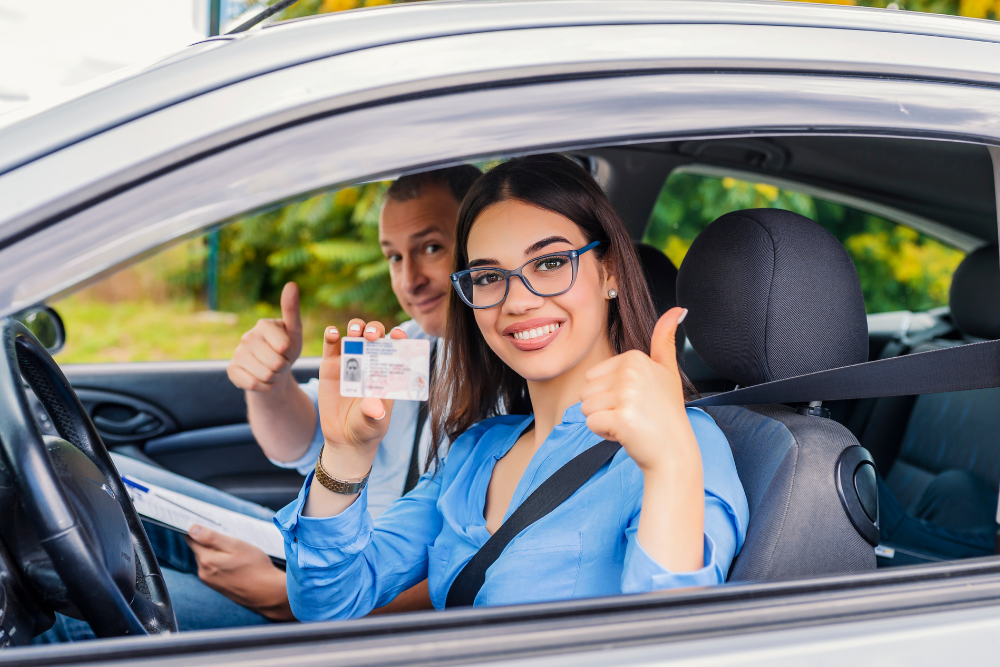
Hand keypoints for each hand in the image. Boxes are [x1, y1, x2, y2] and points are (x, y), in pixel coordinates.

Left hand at [185, 525, 293, 621]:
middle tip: (230, 538)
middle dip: (210, 541)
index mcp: (206, 560)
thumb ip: (212, 537)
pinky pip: (213, 569)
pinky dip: (221, 563)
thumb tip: (192, 529)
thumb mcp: (236, 546)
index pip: (191, 539)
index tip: (206, 523)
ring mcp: (210, 581)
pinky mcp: (218, 587)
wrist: (267, 593)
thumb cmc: (255, 567)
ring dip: (217, 553)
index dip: (197, 530)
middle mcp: (203, 572)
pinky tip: (236, 563)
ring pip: (207, 559)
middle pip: (200, 549)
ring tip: (236, 552)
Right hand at [227, 282, 302, 392]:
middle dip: (283, 367)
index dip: (290, 353)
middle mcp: (247, 336)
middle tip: (279, 361)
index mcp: (263, 324)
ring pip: (266, 375)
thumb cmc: (286, 348)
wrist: (273, 370)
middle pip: (276, 363)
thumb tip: (291, 283)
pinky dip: (264, 387)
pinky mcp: (231, 370)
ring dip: (274, 377)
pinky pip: (254, 385)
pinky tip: (262, 379)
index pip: (284, 347)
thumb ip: (292, 310)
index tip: (286, 349)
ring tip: (272, 370)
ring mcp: (237, 353)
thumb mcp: (294, 332)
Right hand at [316, 320, 408, 467]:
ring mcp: (350, 361)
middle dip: (375, 329)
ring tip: (355, 332)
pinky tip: (332, 332)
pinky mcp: (330, 366)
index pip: (396, 348)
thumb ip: (374, 414)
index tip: (398, 335)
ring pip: (354, 335)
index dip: (399, 338)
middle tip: (372, 336)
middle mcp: (370, 362)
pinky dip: (331, 335)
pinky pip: (331, 346)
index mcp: (387, 371)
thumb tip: (374, 407)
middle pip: (375, 336)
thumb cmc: (367, 429)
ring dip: (356, 327)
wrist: (345, 439)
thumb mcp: (374, 423)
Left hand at [580, 308, 698, 473]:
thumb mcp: (667, 371)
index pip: (593, 376)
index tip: (636, 401)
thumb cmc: (666, 414)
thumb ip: (665, 339)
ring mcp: (626, 394)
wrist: (674, 452)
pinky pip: (591, 424)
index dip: (610, 394)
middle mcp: (631, 372)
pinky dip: (604, 434)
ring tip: (630, 423)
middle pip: (586, 391)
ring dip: (603, 420)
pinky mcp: (621, 417)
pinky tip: (626, 434)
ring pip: (585, 408)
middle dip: (604, 408)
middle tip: (632, 415)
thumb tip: (678, 310)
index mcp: (635, 358)